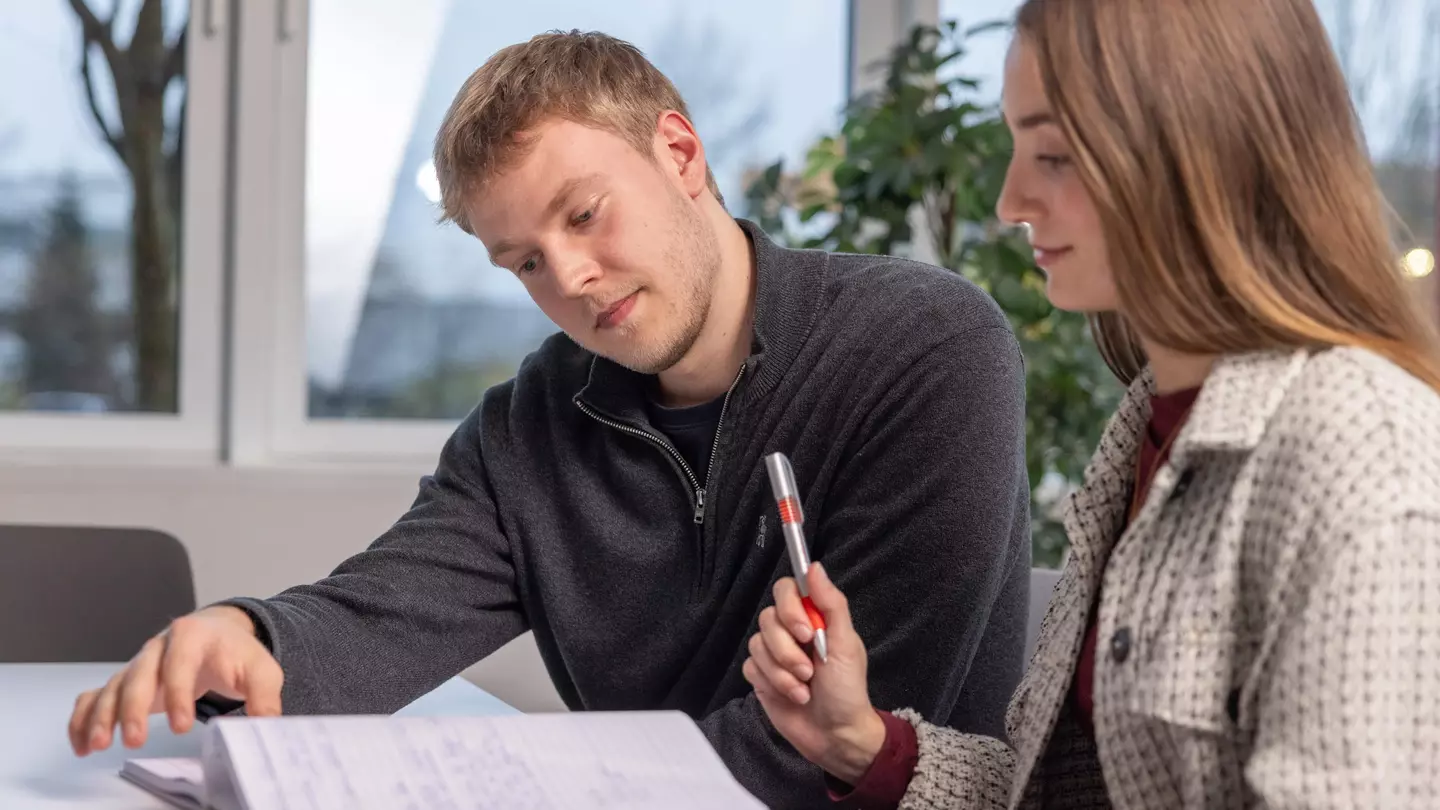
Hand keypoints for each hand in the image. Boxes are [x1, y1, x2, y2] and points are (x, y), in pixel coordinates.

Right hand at [69, 605, 282, 755]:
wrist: (218, 634)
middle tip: (134, 740)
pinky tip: (83, 743)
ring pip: (112, 687)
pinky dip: (84, 717)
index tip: (182, 726)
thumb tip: (266, 725)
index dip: (178, 695)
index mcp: (192, 636)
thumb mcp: (260, 670)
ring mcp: (138, 664)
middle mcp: (158, 647)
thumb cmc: (236, 653)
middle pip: (138, 675)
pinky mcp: (125, 681)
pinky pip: (95, 696)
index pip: (181, 664)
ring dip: (102, 716)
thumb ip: (264, 696)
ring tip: (98, 745)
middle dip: (132, 708)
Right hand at [742, 562, 885, 783]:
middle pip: (768, 618)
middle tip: (809, 671)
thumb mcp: (847, 645)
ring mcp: (773, 654)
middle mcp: (790, 631)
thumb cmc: (847, 690)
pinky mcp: (760, 676)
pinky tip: (792, 696)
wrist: (835, 735)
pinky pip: (751, 666)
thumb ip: (832, 604)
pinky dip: (772, 683)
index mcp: (814, 618)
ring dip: (782, 672)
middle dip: (788, 650)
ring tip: (804, 689)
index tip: (806, 633)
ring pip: (757, 644)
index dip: (790, 608)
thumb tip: (814, 567)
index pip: (786, 590)